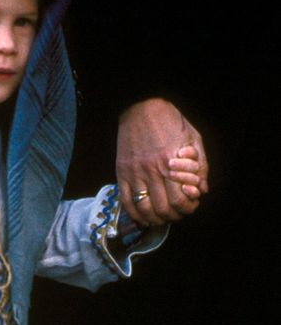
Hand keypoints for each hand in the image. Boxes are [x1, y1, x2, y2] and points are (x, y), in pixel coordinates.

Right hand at [116, 99, 208, 225]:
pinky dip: (135, 214)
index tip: (190, 205)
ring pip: (145, 209)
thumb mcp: (193, 138)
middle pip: (163, 209)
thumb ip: (201, 165)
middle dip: (173, 216)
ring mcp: (135, 173)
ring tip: (161, 216)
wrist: (141, 106)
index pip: (180, 200)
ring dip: (155, 219)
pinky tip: (143, 216)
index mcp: (172, 163)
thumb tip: (202, 189)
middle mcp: (153, 171)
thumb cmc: (170, 121)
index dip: (187, 208)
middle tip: (177, 212)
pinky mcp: (122, 173)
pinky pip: (126, 202)